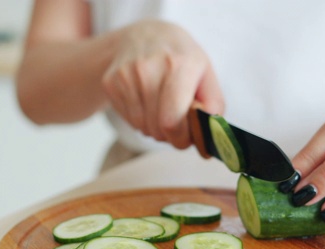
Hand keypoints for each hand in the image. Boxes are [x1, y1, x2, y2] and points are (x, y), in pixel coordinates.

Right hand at [101, 20, 223, 148]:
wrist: (144, 35)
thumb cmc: (179, 58)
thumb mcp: (205, 73)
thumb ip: (213, 105)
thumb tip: (209, 135)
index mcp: (179, 65)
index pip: (172, 120)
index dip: (181, 138)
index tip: (186, 138)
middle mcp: (149, 68)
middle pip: (157, 128)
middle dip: (169, 135)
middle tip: (176, 122)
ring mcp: (126, 75)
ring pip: (142, 127)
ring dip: (154, 127)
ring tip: (160, 108)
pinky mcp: (111, 82)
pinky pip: (128, 120)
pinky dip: (139, 119)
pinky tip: (145, 101)